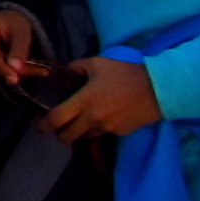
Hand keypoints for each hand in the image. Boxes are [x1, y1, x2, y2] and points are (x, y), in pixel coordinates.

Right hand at [0, 9, 40, 81]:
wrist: (8, 21)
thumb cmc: (15, 24)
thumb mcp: (22, 33)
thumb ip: (19, 50)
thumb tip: (15, 69)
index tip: (14, 79)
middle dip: (8, 70)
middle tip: (38, 71)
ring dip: (8, 72)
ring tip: (30, 68)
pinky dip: (4, 72)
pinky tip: (18, 68)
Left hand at [42, 55, 162, 142]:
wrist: (159, 89)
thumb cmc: (126, 73)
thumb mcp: (97, 63)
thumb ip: (76, 67)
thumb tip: (66, 72)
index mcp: (84, 101)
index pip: (57, 119)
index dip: (45, 125)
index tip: (40, 126)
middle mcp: (93, 118)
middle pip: (67, 136)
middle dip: (60, 133)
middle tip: (59, 126)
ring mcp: (107, 128)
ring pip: (85, 137)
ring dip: (79, 132)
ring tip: (80, 120)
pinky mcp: (120, 132)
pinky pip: (102, 134)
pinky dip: (97, 129)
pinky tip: (102, 117)